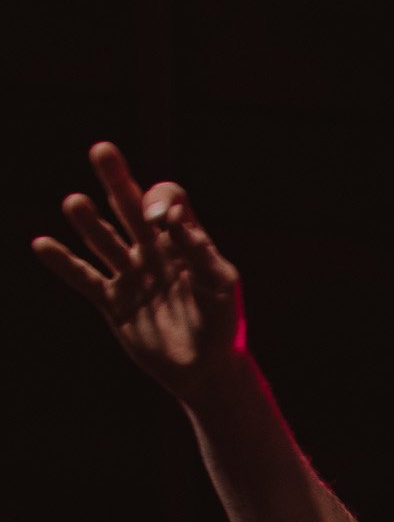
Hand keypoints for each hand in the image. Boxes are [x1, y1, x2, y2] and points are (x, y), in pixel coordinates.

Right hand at [32, 142, 243, 400]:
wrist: (207, 371)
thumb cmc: (222, 325)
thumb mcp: (220, 285)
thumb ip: (199, 250)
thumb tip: (172, 215)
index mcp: (183, 241)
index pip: (167, 201)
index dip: (159, 200)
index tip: (158, 218)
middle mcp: (153, 250)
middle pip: (128, 206)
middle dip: (116, 179)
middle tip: (102, 151)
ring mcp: (131, 274)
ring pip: (103, 238)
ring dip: (89, 220)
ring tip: (75, 203)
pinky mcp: (114, 302)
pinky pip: (84, 278)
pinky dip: (63, 263)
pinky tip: (42, 245)